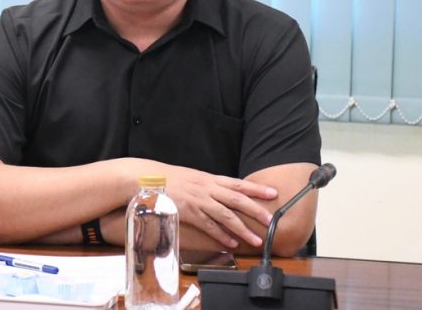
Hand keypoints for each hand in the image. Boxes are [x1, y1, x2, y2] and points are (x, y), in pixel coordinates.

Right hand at [132, 161, 277, 249]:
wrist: (148, 180)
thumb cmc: (171, 178)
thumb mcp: (194, 177)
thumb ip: (210, 185)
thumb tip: (226, 193)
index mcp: (210, 179)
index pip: (238, 184)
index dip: (256, 189)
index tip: (273, 193)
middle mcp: (207, 189)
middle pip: (237, 200)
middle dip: (256, 210)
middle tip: (271, 220)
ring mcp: (199, 201)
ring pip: (226, 216)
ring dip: (243, 228)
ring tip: (256, 239)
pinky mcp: (190, 213)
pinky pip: (209, 226)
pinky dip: (221, 235)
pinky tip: (231, 243)